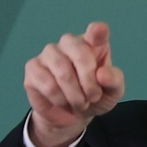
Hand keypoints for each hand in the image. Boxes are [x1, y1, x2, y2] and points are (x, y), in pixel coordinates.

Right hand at [22, 22, 125, 146]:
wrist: (72, 115)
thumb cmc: (93, 97)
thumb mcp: (112, 93)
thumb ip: (114, 81)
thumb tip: (102, 74)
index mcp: (93, 44)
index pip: (96, 32)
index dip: (98, 31)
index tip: (100, 31)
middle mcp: (69, 43)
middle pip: (79, 52)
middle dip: (89, 82)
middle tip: (93, 97)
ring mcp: (49, 53)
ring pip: (63, 72)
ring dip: (75, 95)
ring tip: (80, 103)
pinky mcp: (33, 67)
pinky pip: (47, 84)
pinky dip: (59, 100)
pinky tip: (63, 102)